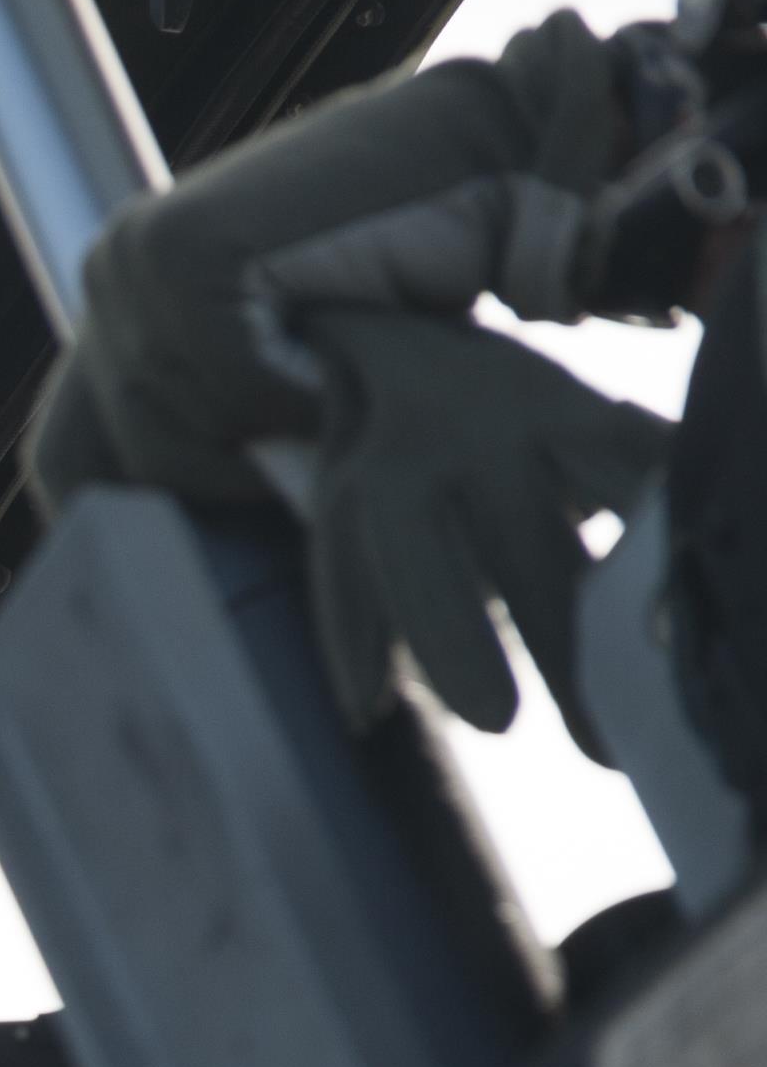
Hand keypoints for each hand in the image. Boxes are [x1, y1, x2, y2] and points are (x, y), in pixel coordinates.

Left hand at [302, 308, 670, 751]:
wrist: (406, 311)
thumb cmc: (373, 445)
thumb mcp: (339, 517)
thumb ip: (347, 616)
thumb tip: (363, 713)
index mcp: (390, 474)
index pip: (419, 571)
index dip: (454, 645)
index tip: (496, 728)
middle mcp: (472, 440)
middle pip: (531, 561)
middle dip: (570, 659)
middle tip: (603, 755)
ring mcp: (548, 411)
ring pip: (610, 505)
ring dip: (650, 587)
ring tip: (683, 670)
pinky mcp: (602, 401)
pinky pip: (652, 458)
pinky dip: (681, 504)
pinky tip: (725, 563)